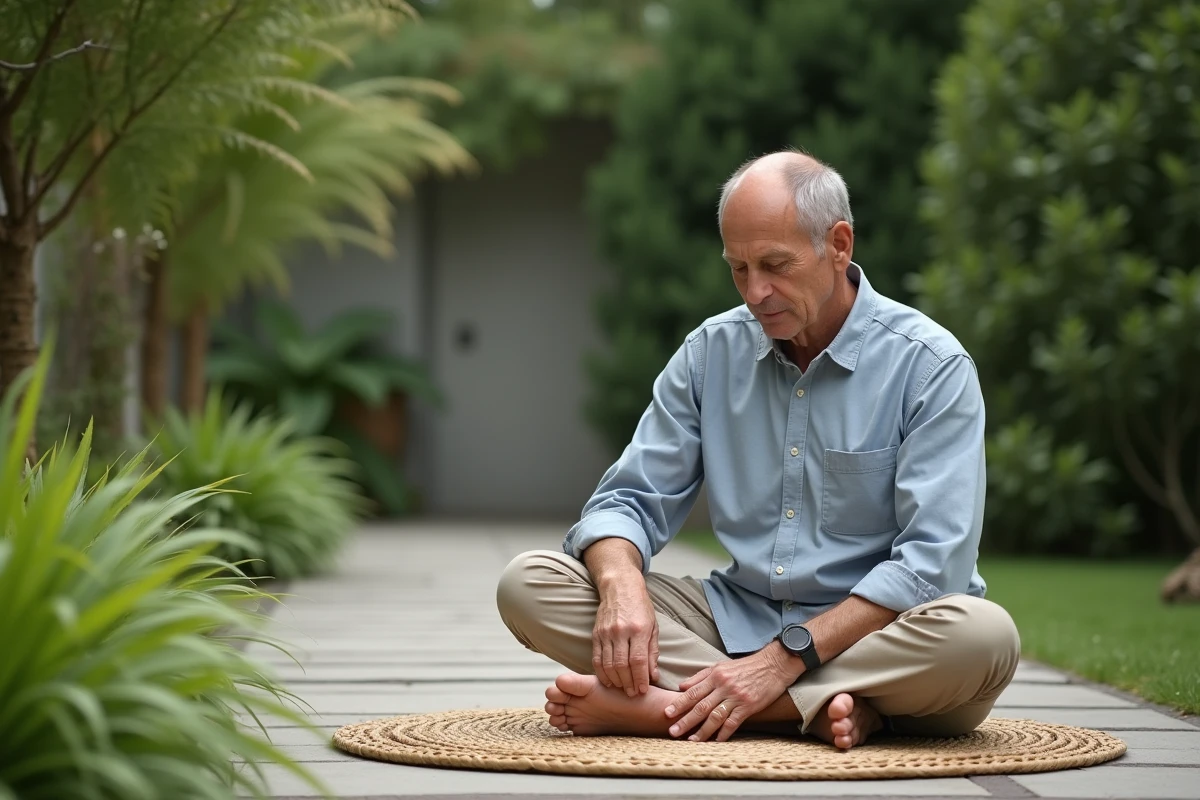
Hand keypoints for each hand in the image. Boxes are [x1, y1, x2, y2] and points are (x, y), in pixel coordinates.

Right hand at [592, 579, 660, 695]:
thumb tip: (653, 675)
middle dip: (628, 683)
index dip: (640, 678)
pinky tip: (608, 681)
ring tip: (622, 689)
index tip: (643, 690)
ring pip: (608, 664)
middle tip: (633, 694)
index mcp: (639, 629)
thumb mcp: (653, 626)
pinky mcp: (596, 634)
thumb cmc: (640, 606)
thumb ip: (652, 652)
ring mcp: (606, 633)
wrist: (619, 587)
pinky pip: (597, 658)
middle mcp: (621, 631)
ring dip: (615, 681)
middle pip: (622, 665)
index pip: (638, 660)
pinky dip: (602, 673)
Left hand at [664, 646, 799, 741]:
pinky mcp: (749, 706)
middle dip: (685, 720)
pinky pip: (733, 722)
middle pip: (701, 706)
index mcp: (715, 676)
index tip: (667, 713)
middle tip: (672, 731)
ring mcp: (736, 697)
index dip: (679, 703)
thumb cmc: (746, 666)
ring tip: (691, 740)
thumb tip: (681, 686)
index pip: (693, 692)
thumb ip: (700, 677)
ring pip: (715, 717)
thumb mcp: (721, 666)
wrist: (773, 665)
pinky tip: (716, 741)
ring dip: (702, 731)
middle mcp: (724, 687)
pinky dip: (724, 733)